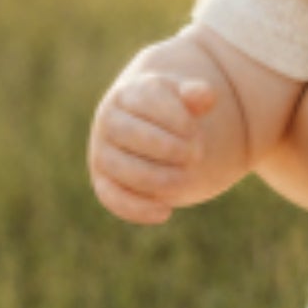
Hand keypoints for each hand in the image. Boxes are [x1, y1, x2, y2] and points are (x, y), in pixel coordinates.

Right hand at [91, 41, 235, 225]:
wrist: (144, 128)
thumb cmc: (168, 112)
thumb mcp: (183, 97)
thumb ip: (195, 95)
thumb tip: (205, 96)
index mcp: (128, 94)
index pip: (148, 102)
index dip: (177, 119)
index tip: (196, 130)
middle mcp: (108, 121)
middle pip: (130, 133)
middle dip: (169, 148)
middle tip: (196, 155)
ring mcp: (102, 152)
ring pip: (122, 168)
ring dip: (158, 178)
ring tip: (185, 180)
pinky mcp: (103, 181)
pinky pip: (112, 198)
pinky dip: (137, 209)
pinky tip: (165, 212)